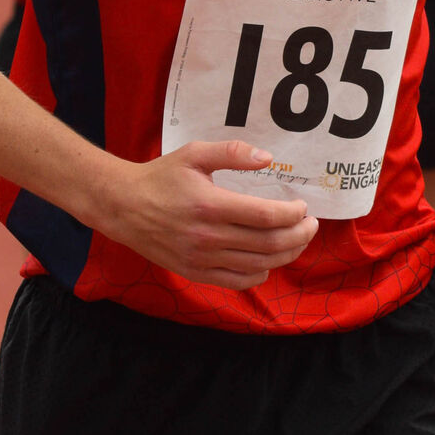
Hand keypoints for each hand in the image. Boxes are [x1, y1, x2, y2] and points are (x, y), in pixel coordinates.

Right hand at [97, 139, 317, 291]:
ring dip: (286, 255)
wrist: (123, 206)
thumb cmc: (161, 177)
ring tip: (298, 241)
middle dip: (299, 235)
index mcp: (210, 205)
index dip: (292, 214)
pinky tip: (268, 262)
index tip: (302, 206)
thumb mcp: (194, 154)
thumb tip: (267, 157)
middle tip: (311, 225)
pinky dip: (259, 274)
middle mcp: (208, 236)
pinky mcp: (195, 272)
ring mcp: (201, 258)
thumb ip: (232, 152)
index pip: (266, 216)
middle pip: (269, 243)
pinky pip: (236, 282)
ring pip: (258, 265)